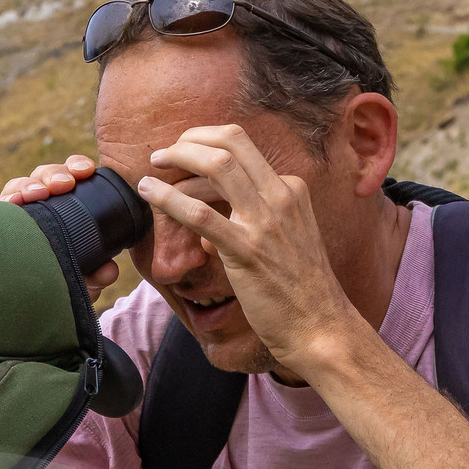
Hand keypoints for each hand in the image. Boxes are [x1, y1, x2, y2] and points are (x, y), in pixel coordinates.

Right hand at [0, 153, 120, 294]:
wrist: (36, 309)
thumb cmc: (64, 285)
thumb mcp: (85, 281)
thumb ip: (99, 274)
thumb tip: (109, 270)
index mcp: (64, 208)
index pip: (69, 176)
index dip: (76, 167)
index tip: (88, 170)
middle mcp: (40, 207)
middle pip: (44, 176)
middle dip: (54, 173)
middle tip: (65, 184)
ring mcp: (17, 215)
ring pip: (20, 186)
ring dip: (30, 184)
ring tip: (39, 193)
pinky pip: (0, 206)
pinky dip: (7, 200)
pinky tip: (14, 203)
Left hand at [139, 126, 354, 372]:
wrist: (320, 328)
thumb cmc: (300, 293)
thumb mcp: (288, 240)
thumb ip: (258, 222)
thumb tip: (219, 221)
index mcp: (291, 189)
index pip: (243, 147)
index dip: (207, 141)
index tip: (184, 151)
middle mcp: (281, 196)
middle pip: (230, 142)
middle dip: (189, 140)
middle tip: (164, 154)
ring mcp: (265, 221)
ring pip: (216, 166)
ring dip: (177, 160)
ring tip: (151, 173)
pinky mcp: (247, 250)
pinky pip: (201, 214)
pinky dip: (168, 199)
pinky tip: (149, 194)